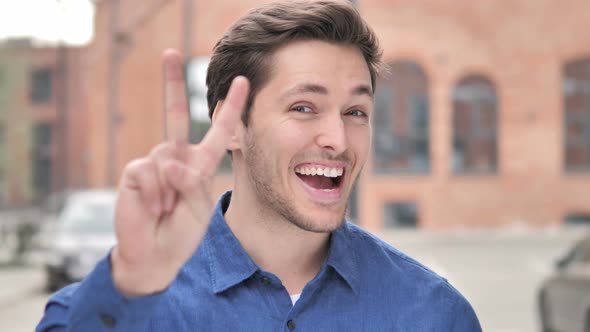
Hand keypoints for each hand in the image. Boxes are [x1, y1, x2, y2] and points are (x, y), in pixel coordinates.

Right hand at [110, 49, 248, 296]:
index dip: (230, 108)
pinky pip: (149, 171)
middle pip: (175, 114)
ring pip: (167, 158)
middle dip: (172, 82)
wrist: (155, 255)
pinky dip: (154, 194)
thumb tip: (170, 162)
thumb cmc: (182, 232)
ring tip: (166, 209)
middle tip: (169, 51)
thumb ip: (191, 183)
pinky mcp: (135, 171)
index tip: (242, 82)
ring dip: (170, 190)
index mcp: (200, 163)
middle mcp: (177, 156)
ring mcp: (155, 162)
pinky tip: (152, 207)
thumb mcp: (199, 208)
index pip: (217, 131)